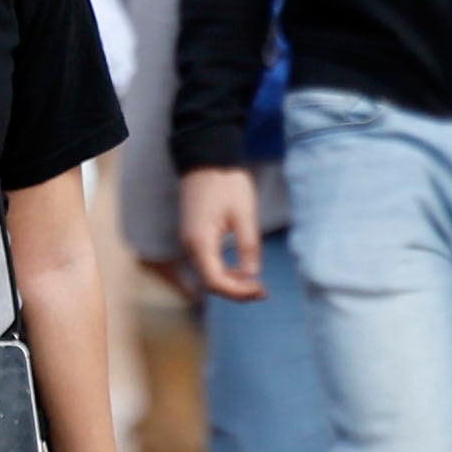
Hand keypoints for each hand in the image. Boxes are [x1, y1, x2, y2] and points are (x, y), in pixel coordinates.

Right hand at [175, 162, 262, 300]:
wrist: (206, 159)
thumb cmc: (226, 182)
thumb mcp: (244, 214)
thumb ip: (248, 246)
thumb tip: (252, 275)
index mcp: (200, 241)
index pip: (215, 281)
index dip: (238, 292)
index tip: (260, 290)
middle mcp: (190, 246)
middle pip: (210, 282)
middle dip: (236, 291)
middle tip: (262, 291)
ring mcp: (189, 242)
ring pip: (208, 274)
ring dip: (231, 282)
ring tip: (256, 283)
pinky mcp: (194, 237)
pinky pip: (207, 263)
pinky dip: (224, 271)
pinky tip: (242, 269)